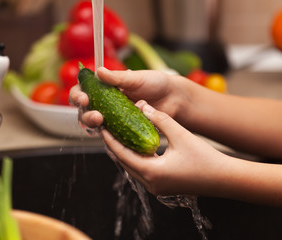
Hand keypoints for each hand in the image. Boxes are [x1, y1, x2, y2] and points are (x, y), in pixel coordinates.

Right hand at [69, 67, 192, 128]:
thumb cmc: (156, 84)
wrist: (174, 99)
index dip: (78, 95)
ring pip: (95, 127)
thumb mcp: (137, 78)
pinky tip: (115, 134)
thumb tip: (99, 71)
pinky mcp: (123, 132)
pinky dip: (111, 136)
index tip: (83, 97)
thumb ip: (118, 77)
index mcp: (104, 88)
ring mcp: (113, 119)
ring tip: (102, 121)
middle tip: (95, 115)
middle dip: (85, 115)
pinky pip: (111, 138)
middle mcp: (105, 104)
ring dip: (94, 126)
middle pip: (84, 112)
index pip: (83, 91)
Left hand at [101, 101, 228, 196]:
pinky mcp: (163, 187)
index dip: (111, 140)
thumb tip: (142, 106)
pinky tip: (136, 147)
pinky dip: (137, 159)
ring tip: (120, 136)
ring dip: (125, 153)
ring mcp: (157, 188)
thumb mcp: (180, 134)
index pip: (122, 154)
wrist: (225, 179)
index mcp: (152, 172)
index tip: (103, 127)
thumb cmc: (205, 158)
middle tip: (109, 129)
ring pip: (133, 168)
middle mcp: (150, 183)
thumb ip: (159, 119)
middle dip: (115, 146)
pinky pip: (143, 172)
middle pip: (124, 162)